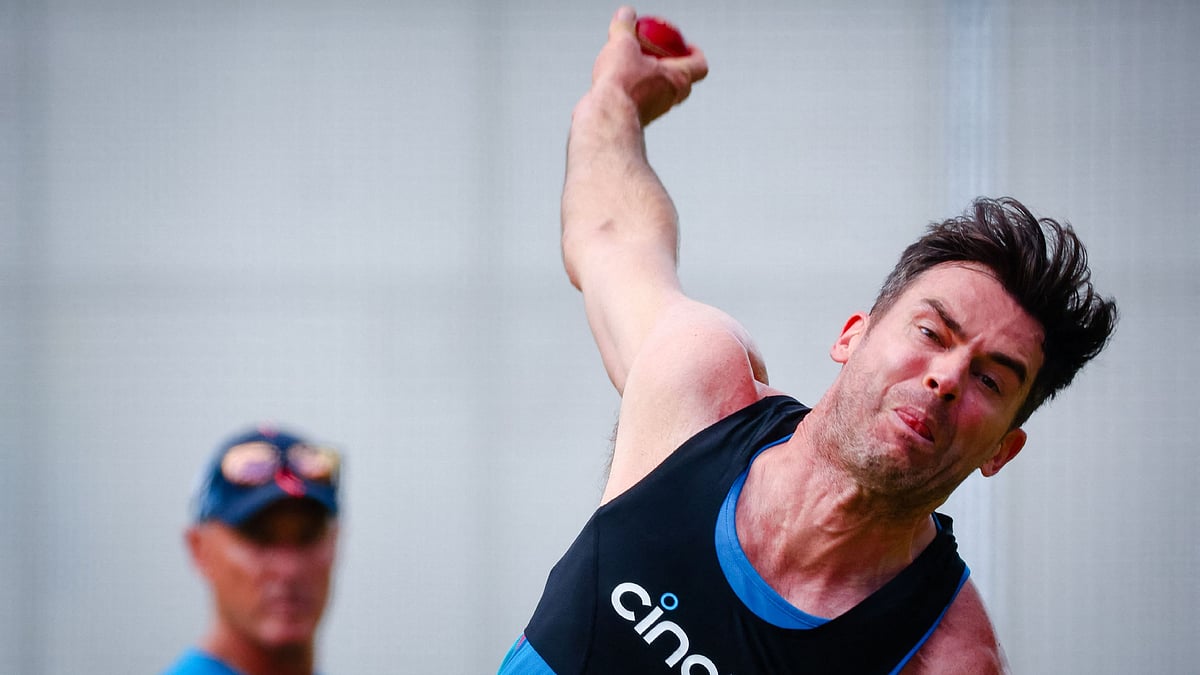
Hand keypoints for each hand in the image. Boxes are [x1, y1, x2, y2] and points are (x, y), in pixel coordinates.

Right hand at [590, 6, 708, 125]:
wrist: (606, 118)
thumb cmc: (622, 84)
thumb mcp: (622, 44)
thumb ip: (625, 26)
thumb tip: (626, 13)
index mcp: (677, 79)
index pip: (700, 66)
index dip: (696, 54)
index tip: (687, 46)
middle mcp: (670, 97)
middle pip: (682, 81)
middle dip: (672, 66)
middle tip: (659, 55)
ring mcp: (654, 111)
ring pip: (660, 92)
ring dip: (651, 80)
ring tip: (632, 66)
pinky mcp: (636, 118)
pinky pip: (641, 101)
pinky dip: (634, 91)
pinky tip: (616, 81)